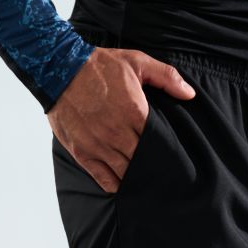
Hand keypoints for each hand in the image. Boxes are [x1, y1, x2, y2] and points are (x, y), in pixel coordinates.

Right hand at [48, 48, 194, 192]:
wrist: (58, 68)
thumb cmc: (98, 65)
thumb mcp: (136, 61)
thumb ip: (166, 77)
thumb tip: (190, 94)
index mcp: (134, 112)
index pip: (158, 142)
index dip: (165, 149)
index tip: (171, 154)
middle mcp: (117, 133)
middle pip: (143, 161)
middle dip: (152, 166)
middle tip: (161, 171)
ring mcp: (99, 146)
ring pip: (126, 173)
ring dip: (136, 177)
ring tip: (144, 179)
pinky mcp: (83, 154)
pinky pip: (104, 180)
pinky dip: (116, 186)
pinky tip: (123, 184)